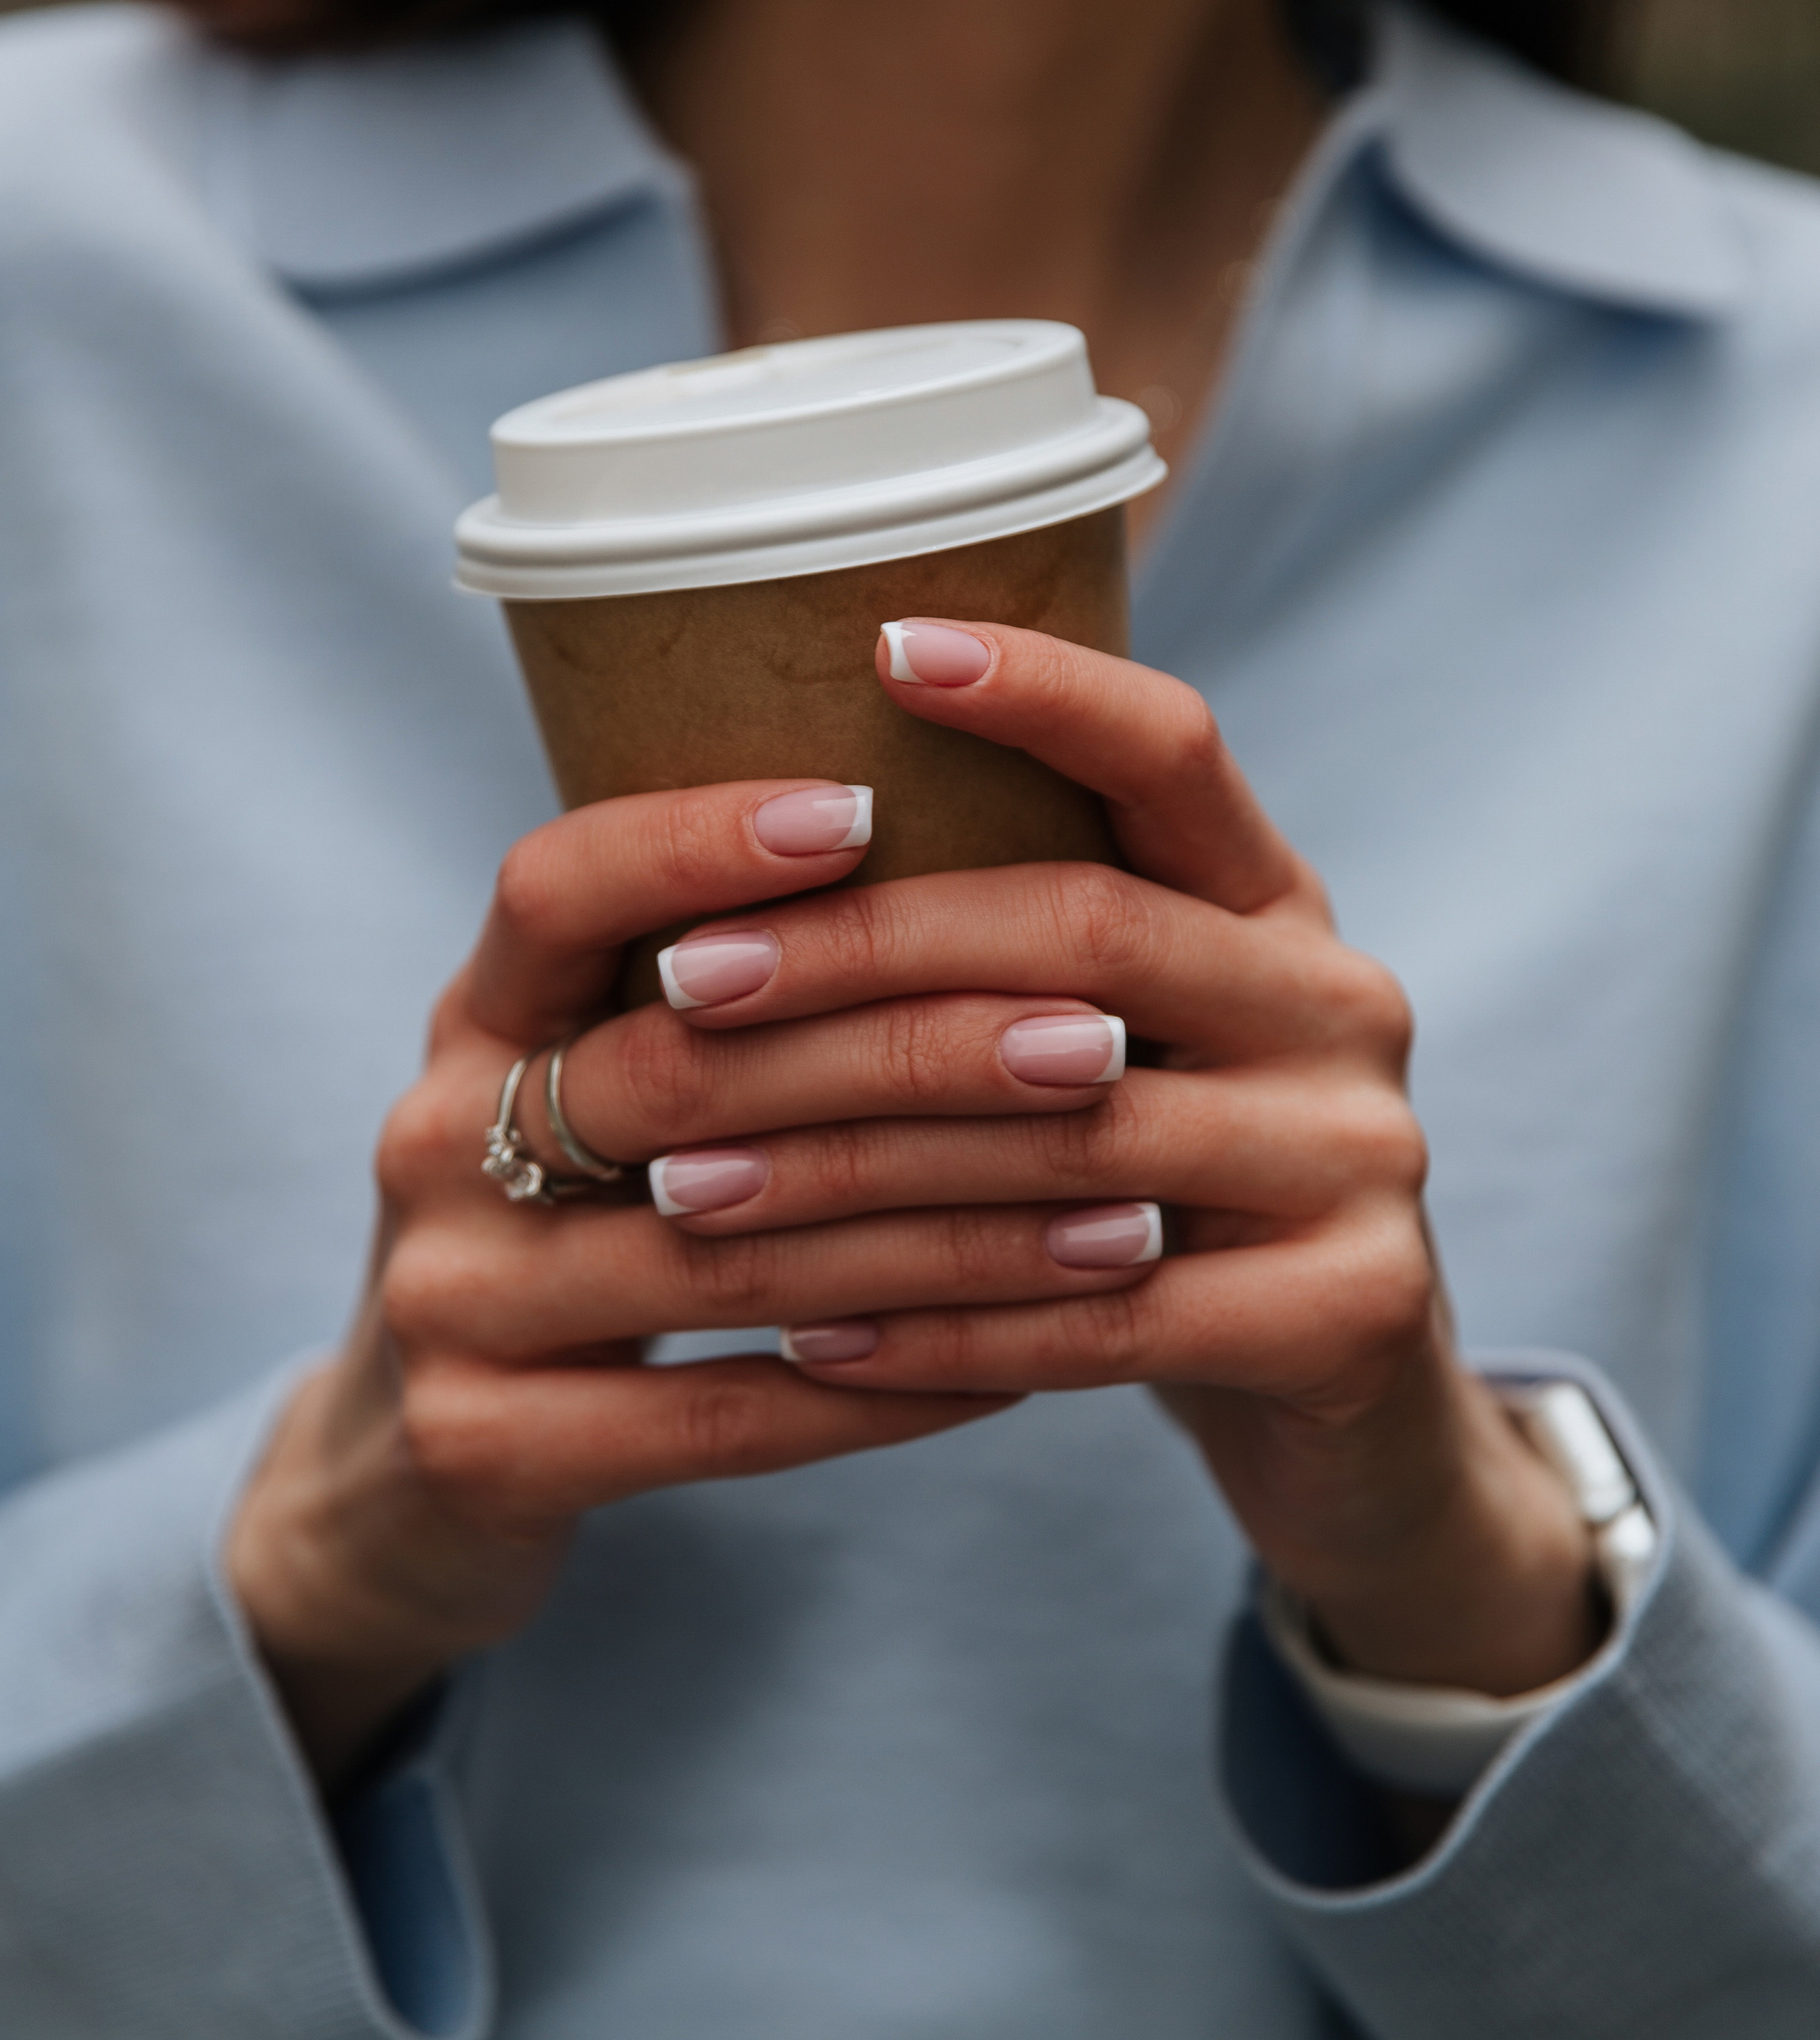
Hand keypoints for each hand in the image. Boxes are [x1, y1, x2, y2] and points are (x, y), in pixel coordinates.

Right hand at [227, 777, 1136, 1786]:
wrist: (406, 1484)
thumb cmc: (567, 1238)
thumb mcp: (584, 1091)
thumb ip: (710, 994)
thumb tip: (965, 847)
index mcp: (472, 1018)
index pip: (556, 885)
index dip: (697, 839)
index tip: (866, 808)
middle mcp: (437, 1139)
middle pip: (682, 1072)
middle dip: (908, 1052)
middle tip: (1096, 1041)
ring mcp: (447, 1300)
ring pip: (727, 1259)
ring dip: (945, 1239)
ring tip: (1116, 1220)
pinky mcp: (485, 1450)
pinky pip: (722, 1418)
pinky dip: (887, 1390)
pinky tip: (1027, 1368)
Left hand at [643, 621, 1603, 1705]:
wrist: (1349, 1396)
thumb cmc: (1164, 1180)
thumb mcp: (1132, 1029)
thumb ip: (1015, 935)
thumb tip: (746, 831)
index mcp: (1273, 900)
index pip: (1172, 750)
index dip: (1042, 690)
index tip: (883, 643)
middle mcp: (1339, 1000)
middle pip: (1083, 934)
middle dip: (860, 954)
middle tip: (679, 982)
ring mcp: (1359, 1156)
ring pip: (1070, 1142)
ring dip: (853, 1166)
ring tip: (685, 1185)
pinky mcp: (1345, 1315)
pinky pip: (1103, 1320)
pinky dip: (938, 1330)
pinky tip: (801, 1337)